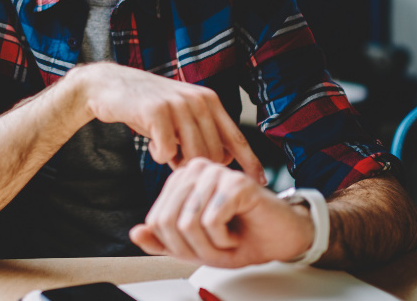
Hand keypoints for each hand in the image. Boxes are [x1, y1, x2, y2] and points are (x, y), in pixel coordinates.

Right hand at [72, 63, 263, 181]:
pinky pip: (167, 153)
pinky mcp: (157, 112)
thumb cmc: (148, 107)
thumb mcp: (181, 116)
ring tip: (163, 149)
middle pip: (213, 155)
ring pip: (192, 156)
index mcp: (209, 100)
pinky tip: (150, 142)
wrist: (111, 87)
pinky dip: (158, 155)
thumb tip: (223, 162)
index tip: (261, 182)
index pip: (236, 137)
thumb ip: (202, 134)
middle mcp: (198, 100)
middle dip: (197, 166)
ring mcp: (178, 104)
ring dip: (177, 161)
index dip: (250, 161)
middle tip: (176, 157)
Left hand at [129, 159, 314, 267]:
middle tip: (215, 247)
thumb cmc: (241, 237)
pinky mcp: (235, 182)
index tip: (200, 245)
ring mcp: (216, 173)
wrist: (280, 239)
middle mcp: (196, 170)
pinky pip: (211, 221)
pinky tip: (236, 232)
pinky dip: (224, 239)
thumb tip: (136, 233)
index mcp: (182, 180)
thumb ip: (163, 241)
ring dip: (210, 246)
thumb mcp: (194, 246)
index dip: (175, 245)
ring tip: (227, 238)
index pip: (156, 219)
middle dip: (192, 248)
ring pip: (188, 223)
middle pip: (169, 221)